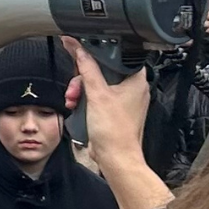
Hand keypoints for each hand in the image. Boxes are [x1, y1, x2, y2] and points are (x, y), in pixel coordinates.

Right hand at [62, 36, 150, 161]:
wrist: (115, 159)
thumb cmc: (115, 131)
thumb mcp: (96, 94)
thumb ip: (87, 68)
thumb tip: (78, 48)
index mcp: (136, 80)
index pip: (117, 55)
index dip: (98, 52)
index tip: (81, 51)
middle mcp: (132, 89)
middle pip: (103, 70)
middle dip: (83, 78)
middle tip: (75, 86)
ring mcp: (123, 101)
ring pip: (97, 84)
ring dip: (81, 90)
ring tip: (72, 99)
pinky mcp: (114, 112)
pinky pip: (97, 98)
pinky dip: (85, 100)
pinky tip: (75, 106)